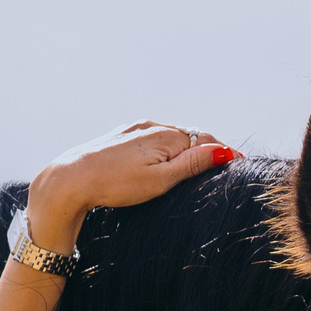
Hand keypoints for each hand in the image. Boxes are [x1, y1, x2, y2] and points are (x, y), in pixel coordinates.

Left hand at [26, 121, 238, 251]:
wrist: (71, 180)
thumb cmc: (116, 184)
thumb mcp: (161, 179)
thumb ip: (192, 164)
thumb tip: (223, 151)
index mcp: (166, 135)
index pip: (206, 140)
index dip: (223, 153)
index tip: (240, 163)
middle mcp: (152, 125)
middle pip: (189, 136)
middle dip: (206, 149)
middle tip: (223, 166)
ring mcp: (134, 129)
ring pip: (170, 137)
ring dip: (185, 148)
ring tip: (197, 164)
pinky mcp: (121, 136)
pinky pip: (152, 140)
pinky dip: (165, 149)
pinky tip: (162, 161)